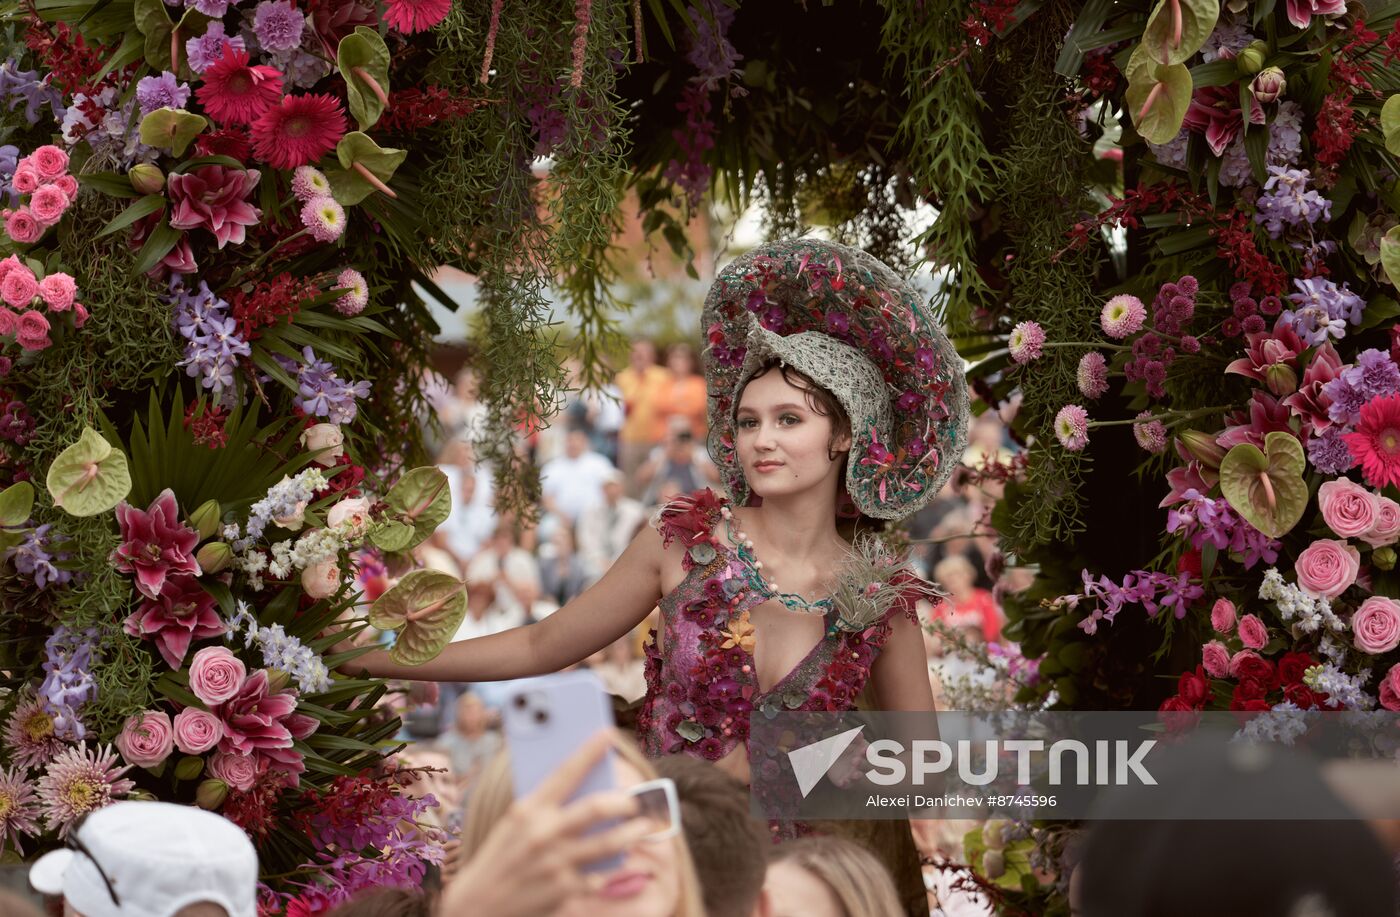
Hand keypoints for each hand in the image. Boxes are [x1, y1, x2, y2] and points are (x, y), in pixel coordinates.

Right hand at [437, 731, 652, 916]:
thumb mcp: (515, 822)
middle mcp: (543, 833)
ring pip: (609, 842)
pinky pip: (599, 875)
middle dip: (624, 801)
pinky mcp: (564, 890)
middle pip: (597, 807)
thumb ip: (545, 804)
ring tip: (643, 826)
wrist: (477, 904)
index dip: (590, 750)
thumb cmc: (501, 855)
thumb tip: (586, 784)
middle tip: (634, 801)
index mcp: (528, 809)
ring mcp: (556, 863)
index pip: (565, 771)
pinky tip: (610, 865)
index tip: (609, 733)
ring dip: (632, 833)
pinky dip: (607, 870)